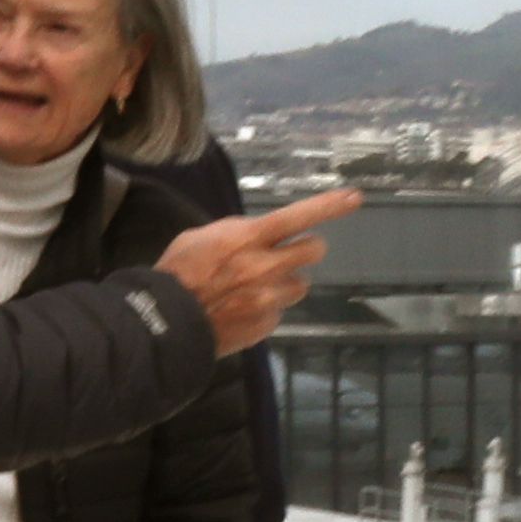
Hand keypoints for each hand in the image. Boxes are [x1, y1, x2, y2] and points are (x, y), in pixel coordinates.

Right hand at [158, 185, 355, 353]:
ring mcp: (270, 297)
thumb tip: (258, 236)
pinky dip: (268, 309)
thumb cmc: (178, 272)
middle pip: (314, 249)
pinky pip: (280, 311)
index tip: (354, 197)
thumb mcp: (201, 238)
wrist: (166, 323)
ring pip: (299, 284)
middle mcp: (266, 266)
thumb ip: (236, 234)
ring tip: (255, 287)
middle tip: (288, 253)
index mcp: (248, 239)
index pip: (297, 216)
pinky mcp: (268, 323)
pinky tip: (243, 309)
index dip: (328, 206)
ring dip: (285, 283)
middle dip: (306, 249)